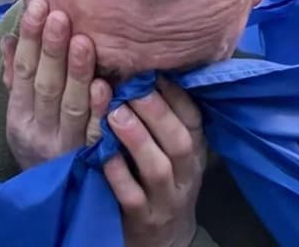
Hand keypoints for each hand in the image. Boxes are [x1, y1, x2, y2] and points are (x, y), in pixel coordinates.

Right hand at [0, 0, 111, 169]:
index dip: (30, 40)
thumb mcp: (21, 113)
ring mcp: (66, 146)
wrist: (54, 197)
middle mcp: (40, 130)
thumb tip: (10, 38)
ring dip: (78, 72)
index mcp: (20, 116)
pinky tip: (106, 85)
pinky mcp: (92, 158)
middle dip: (52, 49)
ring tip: (84, 40)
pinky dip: (101, 109)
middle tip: (61, 15)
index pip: (23, 73)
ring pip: (71, 106)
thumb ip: (16, 76)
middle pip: (46, 86)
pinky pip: (97, 132)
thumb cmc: (39, 141)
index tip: (38, 7)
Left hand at [103, 78, 205, 246]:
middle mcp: (186, 173)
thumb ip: (162, 117)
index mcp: (194, 149)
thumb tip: (141, 69)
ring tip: (115, 113)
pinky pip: (132, 197)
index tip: (152, 70)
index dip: (175, 94)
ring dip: (137, 138)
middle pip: (180, 140)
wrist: (162, 237)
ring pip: (158, 167)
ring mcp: (166, 198)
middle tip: (130, 88)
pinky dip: (119, 175)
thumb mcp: (171, 149)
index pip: (193, 118)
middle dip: (156, 112)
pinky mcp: (144, 220)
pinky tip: (103, 155)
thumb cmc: (162, 180)